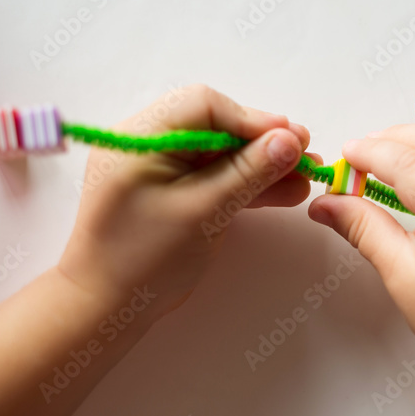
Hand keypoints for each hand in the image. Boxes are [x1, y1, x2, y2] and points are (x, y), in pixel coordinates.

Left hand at [58, 84, 311, 320]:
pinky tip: (284, 191)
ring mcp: (160, 168)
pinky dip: (246, 183)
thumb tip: (291, 140)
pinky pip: (214, 176)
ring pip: (220, 153)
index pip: (203, 106)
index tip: (292, 139)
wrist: (108, 309)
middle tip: (305, 156)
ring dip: (261, 164)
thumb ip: (248, 173)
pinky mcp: (173, 191)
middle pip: (215, 126)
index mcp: (140, 137)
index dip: (251, 119)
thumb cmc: (145, 259)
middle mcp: (148, 143)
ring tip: (306, 176)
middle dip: (262, 142)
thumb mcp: (203, 211)